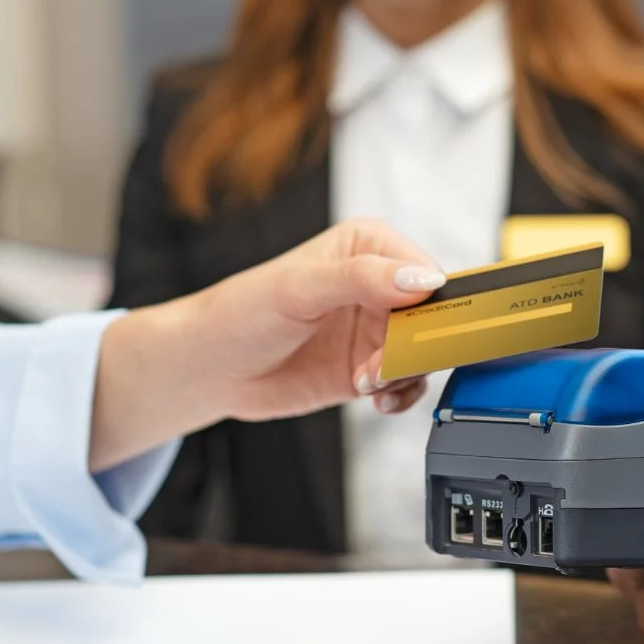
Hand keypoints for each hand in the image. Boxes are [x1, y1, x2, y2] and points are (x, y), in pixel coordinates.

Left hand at [90, 218, 444, 471]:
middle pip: (432, 315)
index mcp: (370, 245)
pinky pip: (408, 381)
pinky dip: (400, 393)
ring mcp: (377, 328)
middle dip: (416, 345)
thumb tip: (422, 280)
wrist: (211, 367)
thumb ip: (362, 279)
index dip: (432, 303)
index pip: (425, 270)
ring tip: (366, 380)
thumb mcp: (300, 288)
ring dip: (403, 372)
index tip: (420, 332)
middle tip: (385, 363)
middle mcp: (380, 284)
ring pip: (424, 352)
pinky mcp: (371, 366)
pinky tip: (375, 398)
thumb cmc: (242, 312)